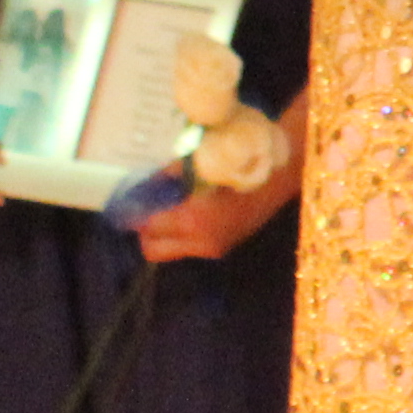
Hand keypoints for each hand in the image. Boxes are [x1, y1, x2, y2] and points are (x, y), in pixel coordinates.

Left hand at [133, 153, 297, 263]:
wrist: (282, 174)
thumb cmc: (239, 162)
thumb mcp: (198, 165)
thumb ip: (169, 177)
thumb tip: (147, 184)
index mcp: (193, 221)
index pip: (149, 228)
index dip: (135, 214)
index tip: (131, 201)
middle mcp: (201, 242)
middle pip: (154, 250)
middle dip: (146, 231)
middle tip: (147, 209)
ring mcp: (213, 248)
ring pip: (172, 250)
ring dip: (166, 233)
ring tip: (170, 209)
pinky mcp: (223, 247)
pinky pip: (190, 246)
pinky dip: (184, 233)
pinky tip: (192, 211)